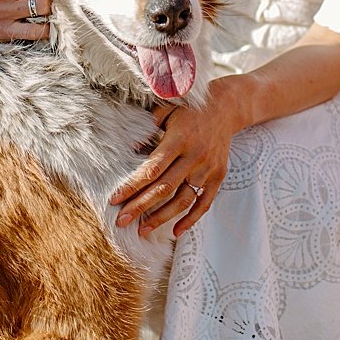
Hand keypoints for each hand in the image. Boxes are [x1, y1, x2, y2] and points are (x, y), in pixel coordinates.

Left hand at [109, 77, 246, 236]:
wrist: (225, 107)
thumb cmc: (188, 110)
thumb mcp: (165, 110)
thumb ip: (147, 128)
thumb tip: (128, 149)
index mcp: (179, 140)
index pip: (152, 169)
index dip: (132, 186)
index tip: (114, 200)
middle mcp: (194, 157)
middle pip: (165, 188)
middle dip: (141, 207)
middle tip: (122, 221)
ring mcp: (208, 169)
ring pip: (183, 200)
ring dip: (162, 218)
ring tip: (143, 230)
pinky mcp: (218, 177)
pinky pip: (204, 203)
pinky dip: (191, 219)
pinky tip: (175, 231)